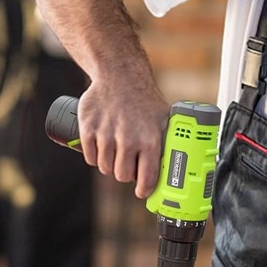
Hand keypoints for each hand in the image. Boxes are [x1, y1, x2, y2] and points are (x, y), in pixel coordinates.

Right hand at [77, 80, 168, 198]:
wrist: (119, 75)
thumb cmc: (144, 99)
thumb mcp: (163, 120)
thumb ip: (167, 142)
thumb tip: (178, 165)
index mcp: (150, 140)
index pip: (146, 178)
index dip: (143, 189)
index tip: (141, 191)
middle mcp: (128, 140)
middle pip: (122, 176)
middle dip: (125, 173)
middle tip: (127, 165)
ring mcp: (106, 135)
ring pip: (104, 168)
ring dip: (109, 164)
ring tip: (115, 152)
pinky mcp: (88, 129)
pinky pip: (90, 157)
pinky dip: (95, 156)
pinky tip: (101, 147)